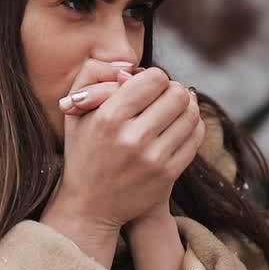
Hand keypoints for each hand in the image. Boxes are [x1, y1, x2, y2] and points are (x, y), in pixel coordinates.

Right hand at [43, 61, 204, 230]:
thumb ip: (92, 74)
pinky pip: (194, 139)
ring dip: (186, 106)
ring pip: (190, 115)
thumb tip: (129, 65)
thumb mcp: (74, 110)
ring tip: (175, 108)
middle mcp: (131, 138)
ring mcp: (153, 158)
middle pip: (177, 94)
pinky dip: (192, 126)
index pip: (154, 78)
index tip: (147, 85)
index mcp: (108, 117)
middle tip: (164, 95)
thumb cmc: (83, 150)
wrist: (89, 205)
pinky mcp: (167, 175)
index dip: (155, 77)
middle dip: (173, 90)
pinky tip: (181, 125)